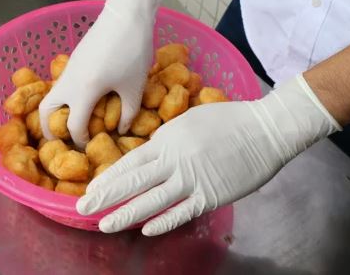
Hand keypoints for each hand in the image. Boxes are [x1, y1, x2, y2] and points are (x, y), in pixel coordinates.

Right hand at [39, 0, 169, 147]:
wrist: (127, 15)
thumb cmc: (133, 52)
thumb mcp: (134, 87)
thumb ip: (128, 113)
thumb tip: (121, 131)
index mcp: (83, 91)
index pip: (72, 126)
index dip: (79, 141)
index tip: (89, 147)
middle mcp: (68, 81)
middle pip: (45, 111)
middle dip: (49, 129)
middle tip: (64, 140)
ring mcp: (68, 69)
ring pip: (51, 96)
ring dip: (56, 113)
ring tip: (72, 123)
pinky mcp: (73, 60)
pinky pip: (61, 85)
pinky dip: (65, 98)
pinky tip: (84, 100)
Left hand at [77, 75, 340, 234]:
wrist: (265, 129)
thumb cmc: (229, 119)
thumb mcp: (190, 119)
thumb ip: (168, 138)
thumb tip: (151, 153)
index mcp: (167, 138)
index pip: (130, 162)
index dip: (107, 178)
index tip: (90, 189)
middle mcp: (175, 159)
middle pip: (133, 182)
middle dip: (105, 197)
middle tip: (83, 209)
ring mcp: (192, 179)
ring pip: (152, 201)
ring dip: (126, 214)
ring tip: (105, 225)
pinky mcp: (211, 195)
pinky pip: (182, 212)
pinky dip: (163, 222)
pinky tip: (146, 230)